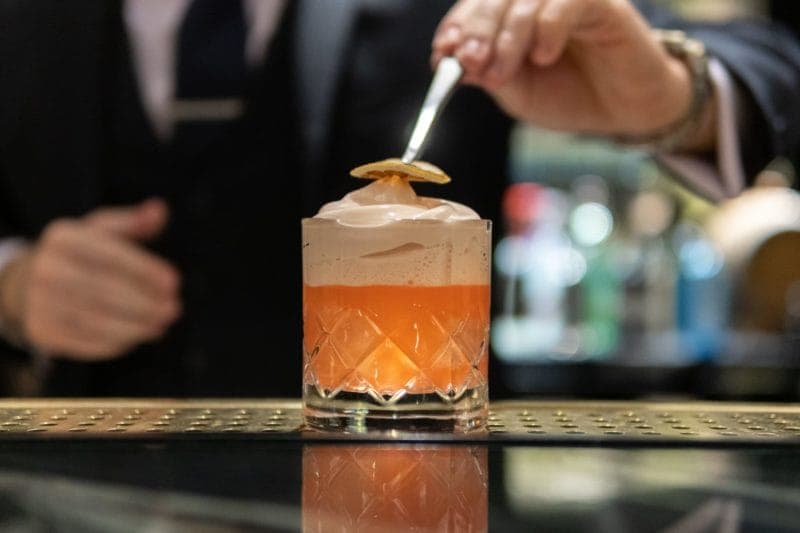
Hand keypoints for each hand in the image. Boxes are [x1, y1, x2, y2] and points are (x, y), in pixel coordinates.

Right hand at [0, 198, 180, 359]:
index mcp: (64, 238)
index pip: (110, 256)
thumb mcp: (101, 231)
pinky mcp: (42, 332)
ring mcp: (39, 303)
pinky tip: (138, 336)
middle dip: (144, 303)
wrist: (28, 284)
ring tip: (161, 326)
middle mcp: (46, 269)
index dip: (145, 270)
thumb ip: (133, 222)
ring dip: (135, 327)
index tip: (174, 282)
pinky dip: (117, 343)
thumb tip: (160, 210)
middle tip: (173, 309)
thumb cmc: (80, 255)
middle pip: (103, 291)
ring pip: (95, 321)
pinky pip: (85, 342)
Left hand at [431, 0, 713, 149]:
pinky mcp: (601, 3)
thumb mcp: (518, 94)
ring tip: (502, 72)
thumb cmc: (569, 97)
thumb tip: (455, 63)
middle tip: (469, 62)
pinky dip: (548, 28)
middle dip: (477, 29)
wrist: (623, 111)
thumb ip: (490, 76)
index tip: (442, 54)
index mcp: (513, 17)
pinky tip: (544, 57)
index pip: (476, 6)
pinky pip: (566, 2)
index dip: (456, 26)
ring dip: (508, 35)